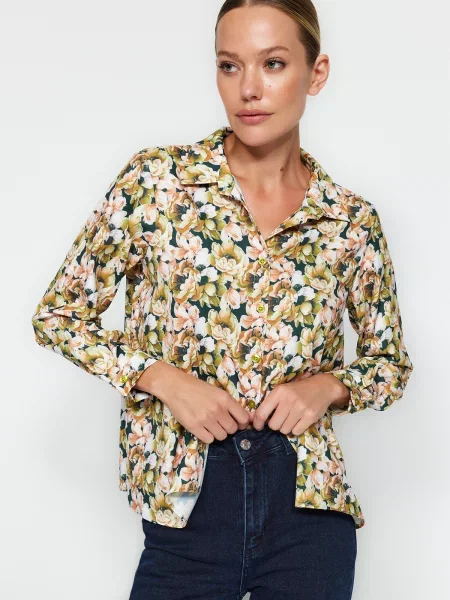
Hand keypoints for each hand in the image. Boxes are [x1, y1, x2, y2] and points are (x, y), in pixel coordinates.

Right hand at [136, 361, 251, 443]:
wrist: (175, 386)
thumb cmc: (197, 388)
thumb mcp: (217, 392)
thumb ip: (232, 405)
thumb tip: (249, 419)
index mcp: (225, 399)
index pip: (243, 418)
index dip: (241, 423)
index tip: (236, 422)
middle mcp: (217, 410)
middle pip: (232, 429)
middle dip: (228, 427)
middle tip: (219, 422)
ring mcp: (206, 419)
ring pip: (222, 436)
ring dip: (218, 432)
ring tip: (210, 424)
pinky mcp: (194, 427)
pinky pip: (209, 440)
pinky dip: (207, 436)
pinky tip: (202, 428)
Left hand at [250, 373, 347, 435]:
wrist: (322, 387)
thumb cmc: (297, 390)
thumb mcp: (281, 391)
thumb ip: (267, 404)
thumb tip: (250, 419)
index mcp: (279, 392)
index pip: (262, 413)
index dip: (257, 423)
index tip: (258, 426)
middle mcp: (289, 400)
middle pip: (273, 425)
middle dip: (275, 425)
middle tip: (281, 419)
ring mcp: (300, 408)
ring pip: (284, 430)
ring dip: (286, 428)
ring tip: (291, 419)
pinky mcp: (310, 416)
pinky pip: (296, 432)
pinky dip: (296, 430)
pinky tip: (299, 421)